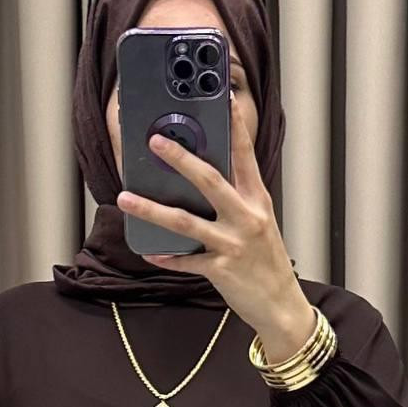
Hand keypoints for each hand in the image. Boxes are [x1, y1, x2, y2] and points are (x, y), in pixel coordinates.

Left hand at [115, 91, 316, 362]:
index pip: (245, 156)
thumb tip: (203, 177)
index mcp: (258, 200)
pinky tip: (148, 249)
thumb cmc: (266, 261)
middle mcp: (247, 218)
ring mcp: (233, 244)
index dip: (235, 127)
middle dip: (181, 159)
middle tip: (155, 142)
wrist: (282, 306)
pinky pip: (185, 261)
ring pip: (185, 222)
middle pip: (210, 181)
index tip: (225, 99)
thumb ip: (237, 199)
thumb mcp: (260, 222)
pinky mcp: (221, 270)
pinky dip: (166, 256)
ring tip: (125, 197)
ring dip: (152, 209)